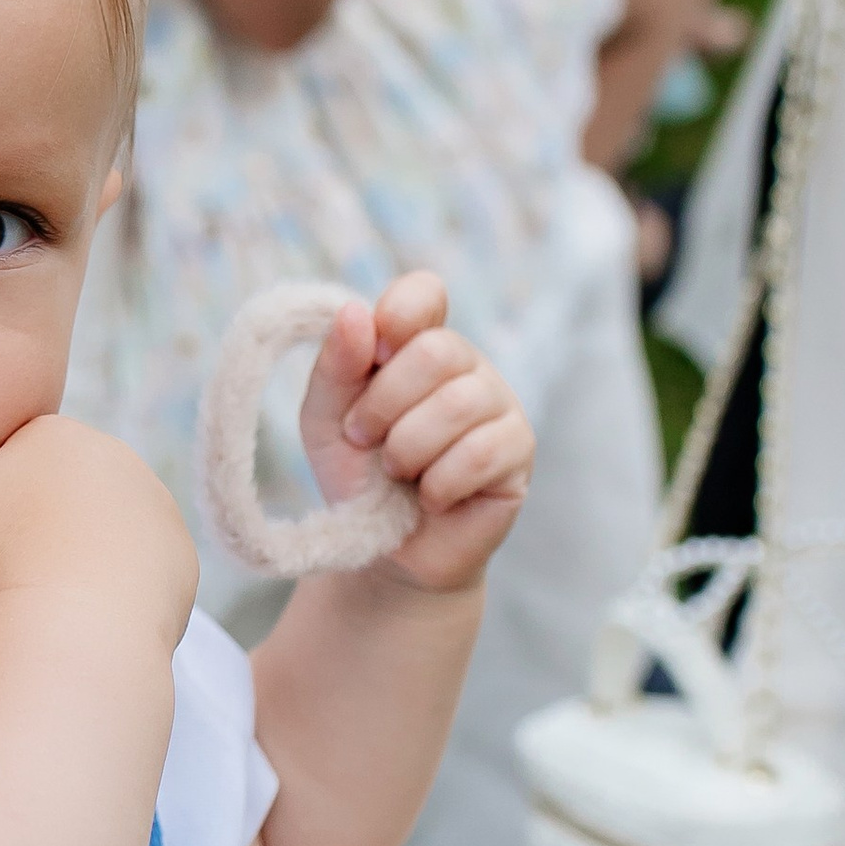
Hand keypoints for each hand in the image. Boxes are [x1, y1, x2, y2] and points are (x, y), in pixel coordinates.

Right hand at [0, 414, 197, 648]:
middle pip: (55, 498)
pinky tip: (80, 613)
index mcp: (55, 433)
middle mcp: (116, 458)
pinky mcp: (180, 557)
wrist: (77, 626)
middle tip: (2, 581)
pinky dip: (109, 591)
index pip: (10, 465)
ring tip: (38, 600)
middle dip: (27, 536)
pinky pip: (135, 570)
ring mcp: (157, 508)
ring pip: (95, 534)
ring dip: (68, 563)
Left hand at [299, 273, 533, 593]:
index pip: (425, 293)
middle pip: (437, 351)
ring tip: (397, 473)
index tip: (373, 351)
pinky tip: (431, 497)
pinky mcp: (517, 452)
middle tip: (365, 440)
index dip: (400, 312)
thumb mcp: (326, 421)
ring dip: (408, 448)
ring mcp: (499, 406)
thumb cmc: (359, 480)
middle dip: (385, 403)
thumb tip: (355, 313)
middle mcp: (466, 367)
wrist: (386, 552)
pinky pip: (480, 452)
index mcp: (417, 346)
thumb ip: (336, 366)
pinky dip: (439, 482)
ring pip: (459, 404)